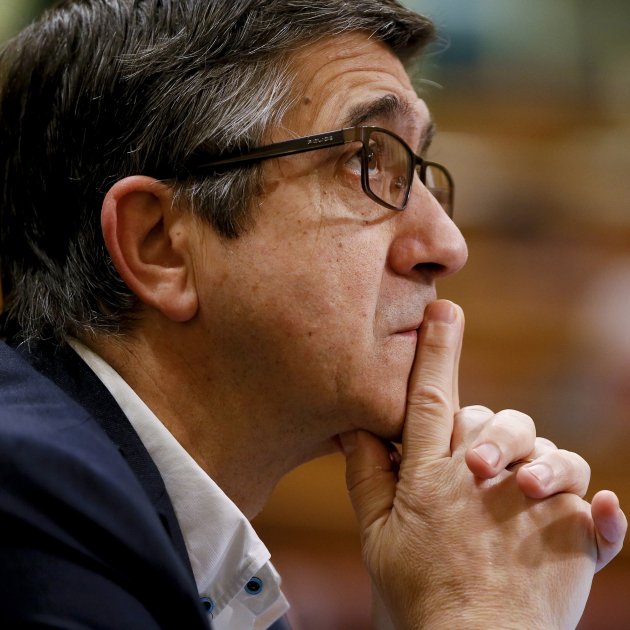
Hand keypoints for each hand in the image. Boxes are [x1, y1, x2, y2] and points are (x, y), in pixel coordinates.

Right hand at [340, 300, 626, 628]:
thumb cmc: (417, 598)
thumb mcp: (377, 538)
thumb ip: (366, 475)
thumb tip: (348, 425)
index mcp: (430, 477)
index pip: (430, 399)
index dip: (436, 352)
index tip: (445, 310)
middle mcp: (481, 482)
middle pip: (494, 420)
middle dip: (492, 427)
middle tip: (479, 463)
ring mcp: (531, 508)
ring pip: (549, 452)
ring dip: (543, 462)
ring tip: (528, 492)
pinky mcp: (573, 538)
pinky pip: (596, 511)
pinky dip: (603, 513)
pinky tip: (603, 511)